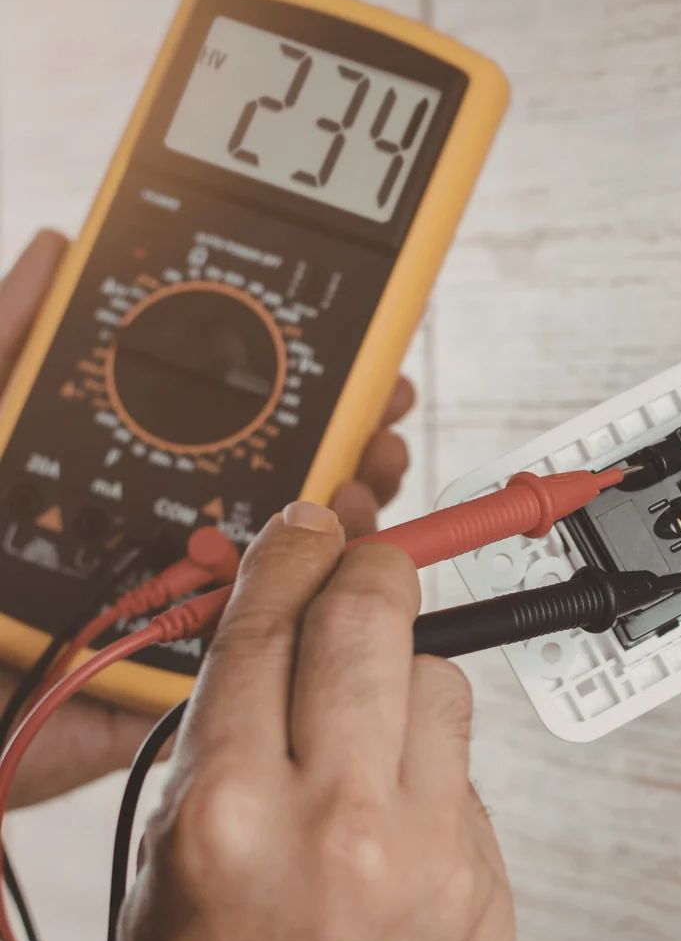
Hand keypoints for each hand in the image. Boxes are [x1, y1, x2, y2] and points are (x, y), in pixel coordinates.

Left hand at [0, 230, 415, 807]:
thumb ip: (14, 344)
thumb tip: (62, 248)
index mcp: (122, 481)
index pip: (236, 432)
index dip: (305, 396)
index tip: (362, 365)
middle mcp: (158, 543)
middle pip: (284, 497)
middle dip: (352, 456)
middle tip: (383, 427)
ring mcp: (171, 617)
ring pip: (290, 574)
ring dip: (348, 532)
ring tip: (366, 492)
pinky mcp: (168, 692)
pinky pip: (258, 663)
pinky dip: (317, 625)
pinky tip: (343, 582)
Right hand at [116, 507, 516, 940]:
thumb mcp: (165, 880)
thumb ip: (221, 755)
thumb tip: (271, 653)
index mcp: (227, 813)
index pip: (267, 628)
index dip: (290, 559)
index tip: (308, 531)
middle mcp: (336, 820)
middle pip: (375, 621)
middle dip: (375, 571)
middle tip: (372, 563)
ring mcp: (428, 854)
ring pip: (443, 685)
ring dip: (410, 683)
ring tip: (375, 733)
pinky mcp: (490, 885)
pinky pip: (468, 779)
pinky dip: (435, 778)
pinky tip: (398, 829)